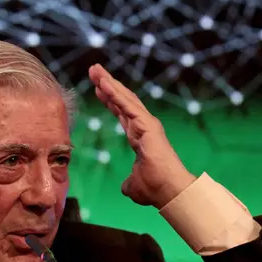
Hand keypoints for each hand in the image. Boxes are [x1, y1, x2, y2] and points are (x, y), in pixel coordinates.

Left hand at [88, 64, 195, 208]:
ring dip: (109, 83)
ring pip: (124, 98)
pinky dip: (114, 93)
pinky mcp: (147, 125)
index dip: (109, 101)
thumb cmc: (154, 189)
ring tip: (95, 69)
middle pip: (122, 100)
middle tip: (94, 70)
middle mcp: (144, 126)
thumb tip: (125, 186)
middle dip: (107, 85)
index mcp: (139, 137)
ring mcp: (146, 124)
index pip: (121, 114)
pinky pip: (127, 105)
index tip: (97, 89)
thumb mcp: (133, 185)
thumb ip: (128, 181)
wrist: (168, 192)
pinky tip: (103, 83)